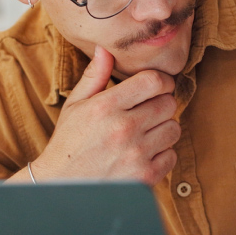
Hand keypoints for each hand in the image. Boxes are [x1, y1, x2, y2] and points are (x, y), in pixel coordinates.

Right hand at [32, 45, 179, 184]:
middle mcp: (123, 128)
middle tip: (148, 111)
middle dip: (162, 103)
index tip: (158, 86)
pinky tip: (145, 153)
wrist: (61, 185)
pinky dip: (162, 154)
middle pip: (168, 103)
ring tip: (145, 133)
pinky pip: (171, 156)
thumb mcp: (75, 105)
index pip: (153, 81)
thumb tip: (105, 49)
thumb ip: (93, 76)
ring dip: (163, 129)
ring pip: (174, 128)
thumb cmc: (69, 142)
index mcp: (106, 106)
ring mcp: (136, 154)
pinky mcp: (144, 176)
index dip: (162, 81)